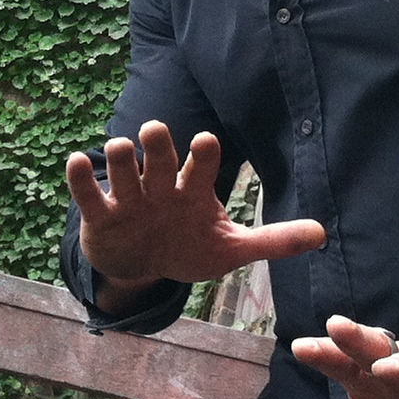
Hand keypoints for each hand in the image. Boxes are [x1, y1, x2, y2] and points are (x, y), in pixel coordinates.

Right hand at [65, 121, 326, 310]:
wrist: (143, 266)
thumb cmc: (188, 247)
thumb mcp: (229, 249)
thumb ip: (272, 240)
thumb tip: (322, 234)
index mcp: (193, 190)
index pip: (201, 165)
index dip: (203, 154)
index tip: (208, 141)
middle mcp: (161, 186)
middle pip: (159, 155)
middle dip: (158, 143)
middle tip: (156, 131)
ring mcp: (129, 198)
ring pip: (122, 167)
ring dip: (121, 158)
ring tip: (121, 149)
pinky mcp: (101, 215)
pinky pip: (87, 193)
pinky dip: (80, 178)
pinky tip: (75, 162)